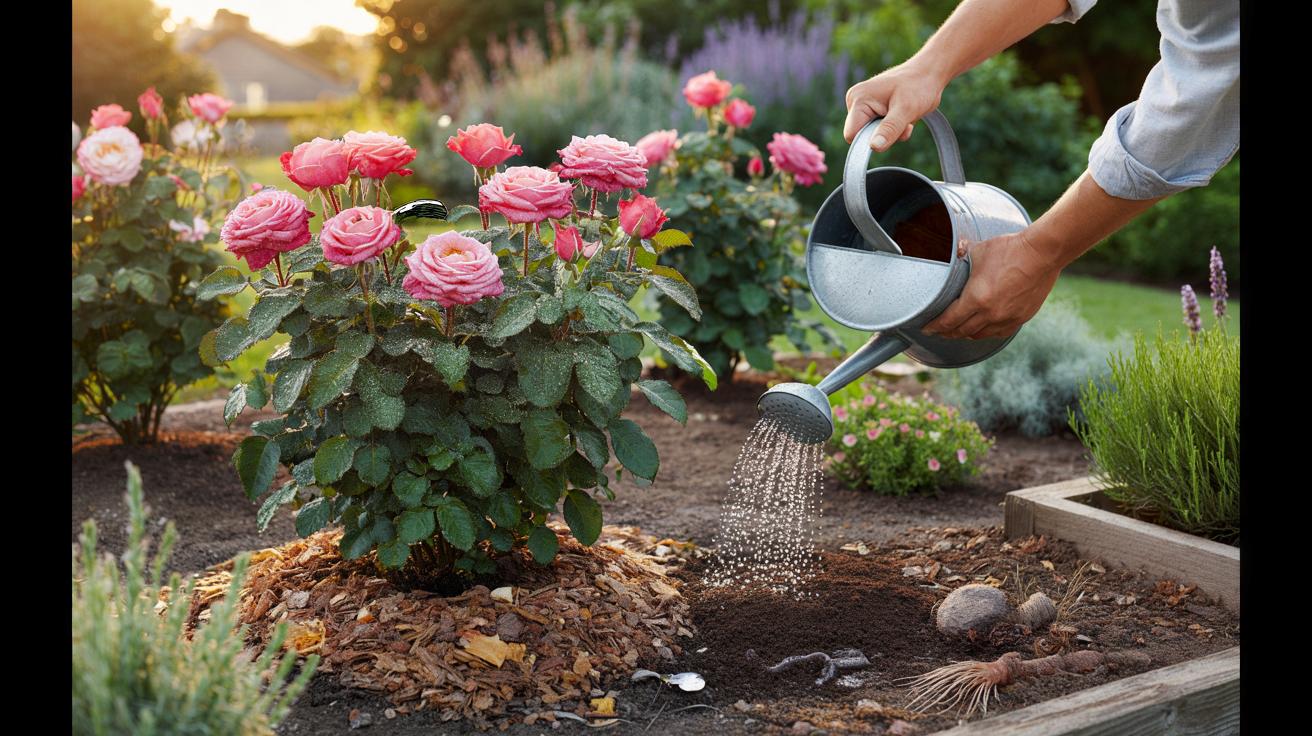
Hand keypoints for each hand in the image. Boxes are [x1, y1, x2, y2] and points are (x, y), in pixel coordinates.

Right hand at [843, 60, 949, 151]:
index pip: (852, 134)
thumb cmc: (919, 86)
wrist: (929, 73)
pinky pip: (878, 130)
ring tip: (904, 117)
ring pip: (872, 134)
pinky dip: (893, 129)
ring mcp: (863, 104)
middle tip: (902, 121)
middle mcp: (856, 101)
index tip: (890, 134)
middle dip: (884, 135)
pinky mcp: (871, 108)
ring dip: (891, 132)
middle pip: (862, 136)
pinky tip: (903, 116)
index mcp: (858, 99)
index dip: (869, 141)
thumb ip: (889, 129)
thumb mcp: (906, 110)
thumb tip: (874, 147)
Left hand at [921, 230, 1060, 339]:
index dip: (935, 326)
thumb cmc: (1010, 249)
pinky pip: (998, 333)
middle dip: (947, 332)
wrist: (1043, 253)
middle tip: (938, 331)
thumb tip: (953, 250)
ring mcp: (1007, 318)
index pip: (949, 320)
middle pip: (961, 331)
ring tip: (957, 331)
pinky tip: (981, 330)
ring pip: (979, 335)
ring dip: (965, 334)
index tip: (926, 328)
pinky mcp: (1020, 318)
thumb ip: (962, 254)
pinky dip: (986, 333)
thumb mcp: (979, 250)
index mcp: (976, 298)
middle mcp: (990, 313)